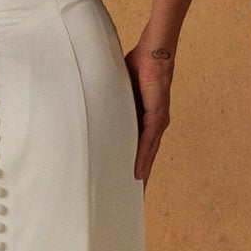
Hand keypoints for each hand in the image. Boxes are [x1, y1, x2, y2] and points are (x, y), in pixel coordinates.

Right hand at [125, 39, 174, 184]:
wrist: (153, 52)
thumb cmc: (138, 66)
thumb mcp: (120, 90)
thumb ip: (113, 102)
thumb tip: (93, 107)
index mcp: (146, 119)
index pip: (141, 148)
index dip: (136, 165)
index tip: (130, 184)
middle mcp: (155, 124)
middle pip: (148, 157)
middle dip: (142, 178)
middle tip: (135, 198)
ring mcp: (157, 121)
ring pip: (150, 154)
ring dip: (144, 173)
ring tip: (137, 192)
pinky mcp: (156, 116)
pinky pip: (148, 142)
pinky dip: (143, 158)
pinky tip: (138, 172)